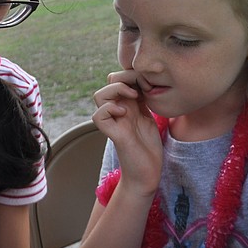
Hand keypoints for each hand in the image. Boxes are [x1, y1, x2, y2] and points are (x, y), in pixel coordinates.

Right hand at [92, 70, 162, 195]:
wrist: (147, 173)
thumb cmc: (148, 148)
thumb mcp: (149, 116)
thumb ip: (144, 101)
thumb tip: (147, 83)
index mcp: (127, 105)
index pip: (120, 78)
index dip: (132, 74)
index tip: (148, 83)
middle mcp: (118, 111)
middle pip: (109, 82)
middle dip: (125, 78)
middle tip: (141, 87)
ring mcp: (114, 122)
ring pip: (99, 95)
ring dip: (116, 91)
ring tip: (133, 97)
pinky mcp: (114, 134)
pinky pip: (98, 116)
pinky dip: (109, 110)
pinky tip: (124, 113)